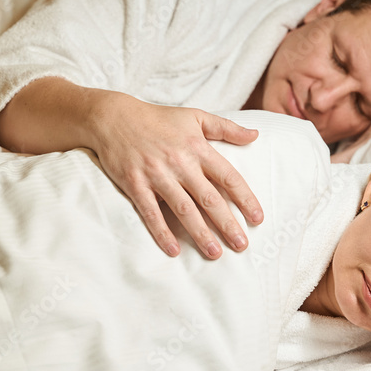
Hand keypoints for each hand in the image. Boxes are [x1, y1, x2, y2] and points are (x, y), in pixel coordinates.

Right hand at [89, 93, 263, 258]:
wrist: (114, 117)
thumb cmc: (157, 119)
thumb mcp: (195, 117)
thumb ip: (226, 127)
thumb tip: (255, 136)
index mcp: (198, 148)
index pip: (228, 177)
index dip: (245, 198)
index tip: (257, 218)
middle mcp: (180, 163)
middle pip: (209, 198)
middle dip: (227, 224)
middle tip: (241, 245)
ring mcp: (156, 174)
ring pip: (183, 209)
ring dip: (200, 233)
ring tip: (214, 253)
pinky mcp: (135, 184)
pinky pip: (151, 212)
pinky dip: (162, 232)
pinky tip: (173, 249)